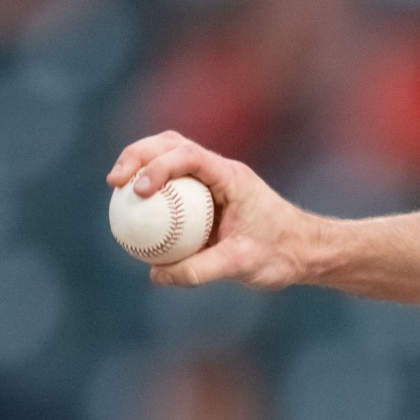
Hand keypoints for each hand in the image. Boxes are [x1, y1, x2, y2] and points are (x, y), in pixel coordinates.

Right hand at [105, 131, 323, 289]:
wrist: (305, 251)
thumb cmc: (281, 254)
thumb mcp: (242, 265)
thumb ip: (200, 270)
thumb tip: (156, 275)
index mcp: (231, 177)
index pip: (188, 155)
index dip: (157, 166)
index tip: (138, 191)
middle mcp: (221, 171)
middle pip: (170, 144)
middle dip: (138, 156)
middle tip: (114, 183)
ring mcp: (214, 180)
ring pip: (170, 155)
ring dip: (141, 164)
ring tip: (117, 188)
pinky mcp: (208, 195)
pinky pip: (174, 184)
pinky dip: (152, 187)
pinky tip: (134, 211)